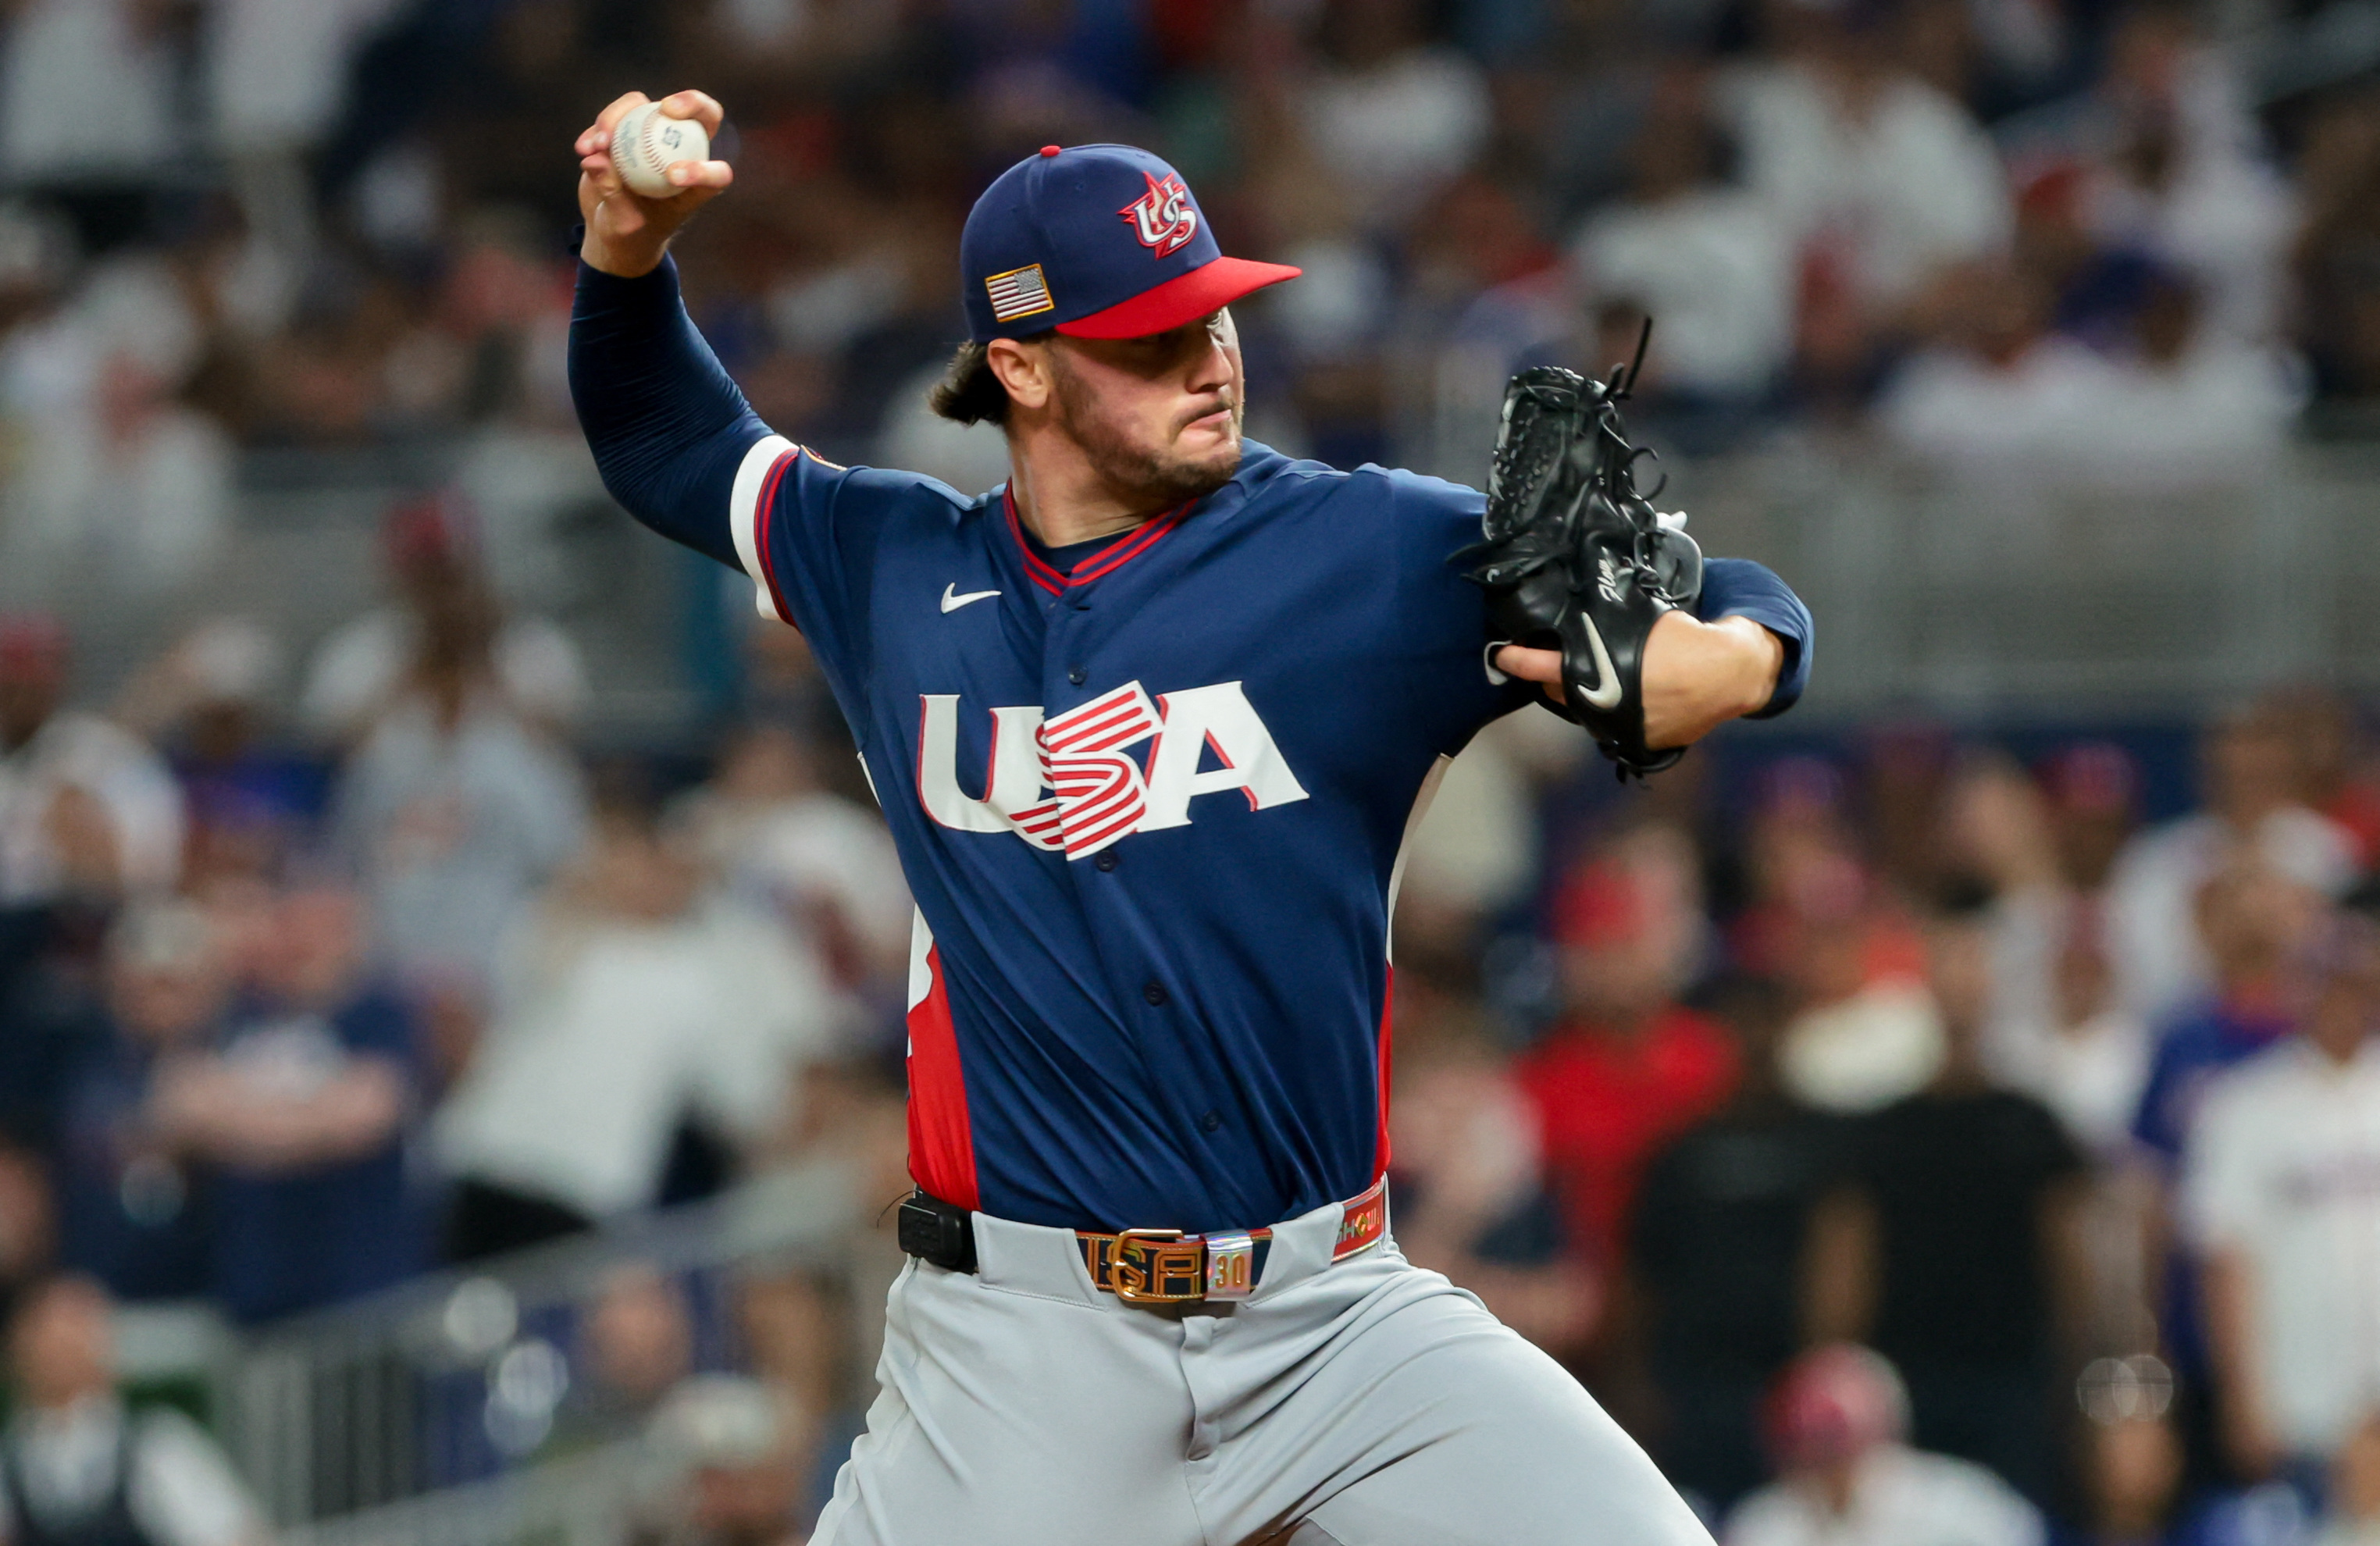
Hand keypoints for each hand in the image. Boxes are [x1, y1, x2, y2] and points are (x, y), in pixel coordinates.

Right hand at [575, 90, 734, 277]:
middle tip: (667, 109)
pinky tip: (583, 148)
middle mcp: (682, 154)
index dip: (703, 170)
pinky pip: (617, 115)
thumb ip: (613, 195)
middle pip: (700, 115)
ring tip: (598, 145)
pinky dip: (599, 127)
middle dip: (691, 103)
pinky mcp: (628, 129)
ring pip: (646, 107)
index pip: (716, 173)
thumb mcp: (622, 224)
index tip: (671, 176)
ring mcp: (655, 136)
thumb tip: (595, 160)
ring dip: (619, 117)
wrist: (611, 226)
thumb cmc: (628, 234)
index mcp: (697, 186)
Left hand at [1494, 612, 1783, 749]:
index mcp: (1603, 673)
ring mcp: (1622, 730)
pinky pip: (1613, 727)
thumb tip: (1579, 608)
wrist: (1729, 674)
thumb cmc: (1685, 637)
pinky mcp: (1640, 743)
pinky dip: (1611, 711)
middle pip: (1562, 694)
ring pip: (1586, 713)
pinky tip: (1622, 694)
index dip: (1520, 661)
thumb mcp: (1641, 621)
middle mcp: (1606, 708)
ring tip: (1587, 674)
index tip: (1503, 655)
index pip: (1546, 667)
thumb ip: (1607, 624)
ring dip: (1582, 695)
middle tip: (1546, 661)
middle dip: (1551, 678)